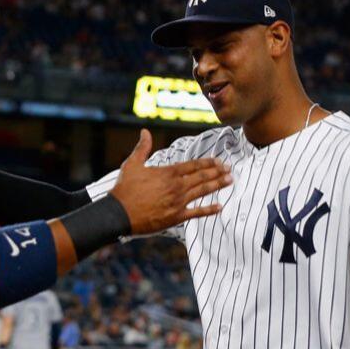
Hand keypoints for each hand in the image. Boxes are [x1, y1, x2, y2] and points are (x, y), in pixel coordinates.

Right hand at [108, 130, 231, 234]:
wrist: (119, 214)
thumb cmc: (124, 189)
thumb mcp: (132, 164)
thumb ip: (142, 148)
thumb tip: (145, 132)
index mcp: (168, 172)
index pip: (193, 165)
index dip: (208, 162)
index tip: (220, 161)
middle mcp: (176, 186)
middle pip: (202, 177)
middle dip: (217, 172)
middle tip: (230, 169)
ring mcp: (178, 202)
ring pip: (203, 191)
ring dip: (218, 185)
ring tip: (230, 181)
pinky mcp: (176, 217)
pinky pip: (197, 213)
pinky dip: (209, 210)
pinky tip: (220, 207)